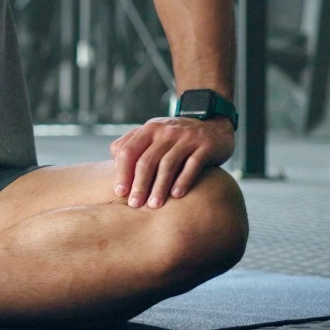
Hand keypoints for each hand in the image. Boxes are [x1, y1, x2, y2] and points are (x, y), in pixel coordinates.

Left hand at [109, 115, 234, 208]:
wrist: (214, 125)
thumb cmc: (177, 138)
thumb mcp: (155, 135)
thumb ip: (134, 145)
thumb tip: (115, 165)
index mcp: (150, 129)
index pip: (128, 151)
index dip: (122, 172)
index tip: (119, 193)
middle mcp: (166, 131)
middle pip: (146, 160)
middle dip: (139, 185)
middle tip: (134, 204)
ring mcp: (187, 137)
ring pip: (168, 164)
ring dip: (159, 187)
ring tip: (154, 205)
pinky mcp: (205, 146)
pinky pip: (192, 165)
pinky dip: (183, 181)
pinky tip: (176, 195)